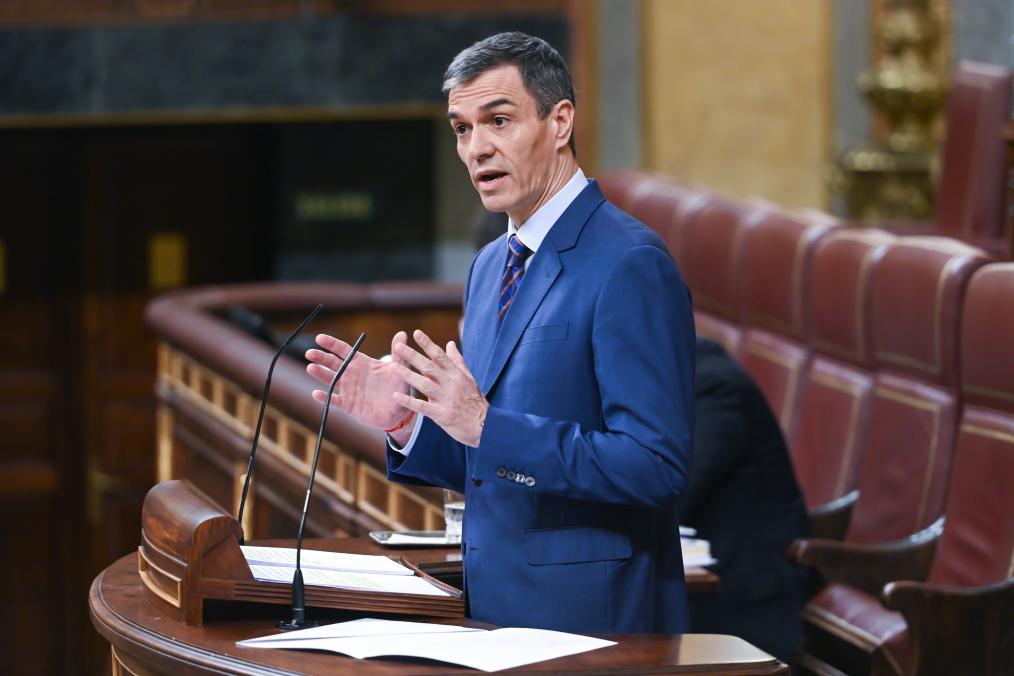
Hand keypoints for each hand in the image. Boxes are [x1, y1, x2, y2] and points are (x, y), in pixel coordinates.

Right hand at [305, 332, 411, 430]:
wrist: (398, 410)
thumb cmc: (398, 386)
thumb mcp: (399, 368)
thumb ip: (399, 353)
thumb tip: (402, 334)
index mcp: (361, 362)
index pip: (343, 350)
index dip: (331, 344)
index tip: (319, 338)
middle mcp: (351, 374)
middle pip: (332, 363)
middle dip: (320, 357)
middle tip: (310, 353)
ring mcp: (348, 389)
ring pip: (330, 380)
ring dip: (320, 374)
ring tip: (311, 368)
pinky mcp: (347, 405)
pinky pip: (334, 401)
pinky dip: (325, 398)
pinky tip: (316, 394)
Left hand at [391, 330, 487, 446]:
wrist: (486, 426)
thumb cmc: (475, 402)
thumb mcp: (469, 379)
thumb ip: (458, 361)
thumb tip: (449, 343)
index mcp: (457, 375)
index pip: (440, 356)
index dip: (428, 344)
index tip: (416, 333)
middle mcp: (451, 385)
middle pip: (430, 367)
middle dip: (413, 356)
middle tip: (398, 347)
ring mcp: (446, 400)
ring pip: (425, 384)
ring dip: (408, 375)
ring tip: (393, 367)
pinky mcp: (442, 415)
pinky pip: (423, 407)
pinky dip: (409, 402)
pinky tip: (396, 396)